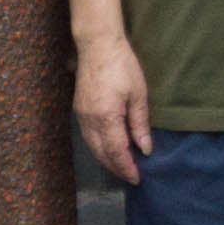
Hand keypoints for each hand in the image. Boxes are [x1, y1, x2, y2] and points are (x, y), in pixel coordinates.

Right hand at [72, 32, 152, 181]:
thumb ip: (140, 124)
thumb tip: (145, 149)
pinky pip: (88, 137)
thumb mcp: (138, 95)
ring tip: (122, 167)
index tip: (137, 178)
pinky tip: (109, 149)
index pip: (116, 152)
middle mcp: (89, 121)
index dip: (127, 167)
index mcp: (105, 118)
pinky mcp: (79, 110)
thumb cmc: (122, 67)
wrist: (97, 46)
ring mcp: (81, 115)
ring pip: (92, 147)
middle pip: (101, 153)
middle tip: (131, 177)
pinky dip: (99, 148)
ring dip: (106, 160)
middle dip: (116, 168)